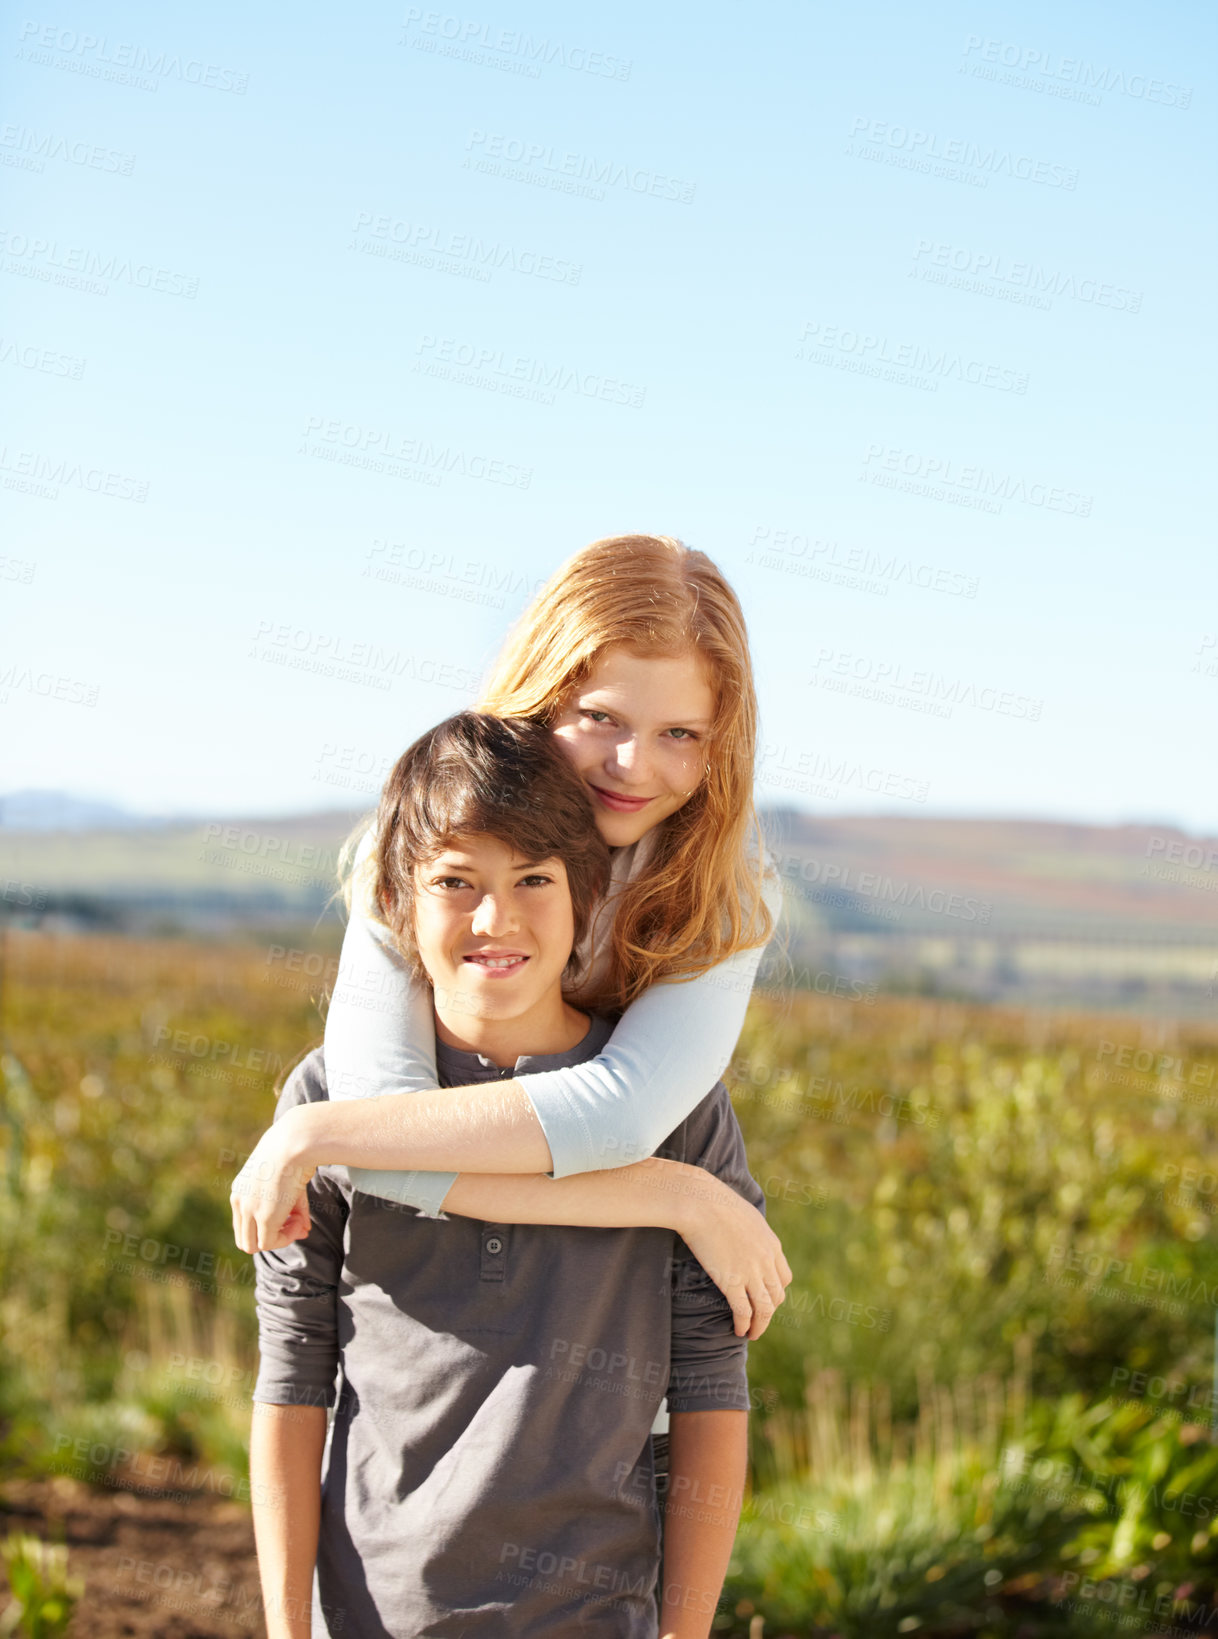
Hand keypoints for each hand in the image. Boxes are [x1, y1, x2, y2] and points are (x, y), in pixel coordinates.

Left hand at [231, 1107, 316, 1253]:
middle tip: (296, 1224)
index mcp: (240, 1189)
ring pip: (253, 1245)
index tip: (292, 1218)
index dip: (267, 1227)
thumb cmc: (295, 1151)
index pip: (245, 1221)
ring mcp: (249, 1210)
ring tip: (299, 1223)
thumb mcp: (289, 1180)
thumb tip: (304, 1230)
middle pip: (245, 1238)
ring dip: (279, 1239)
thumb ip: (294, 1207)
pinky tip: (300, 1222)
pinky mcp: (264, 1218)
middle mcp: (239, 1201)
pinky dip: (286, 1238)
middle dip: (271, 1237)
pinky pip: (269, 1243)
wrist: (294, 1142)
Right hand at [675, 1173, 791, 1340]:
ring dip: (760, 1326)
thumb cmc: (715, 1202)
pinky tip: (739, 1330)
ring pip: (764, 1309)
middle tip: (758, 1321)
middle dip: (768, 1312)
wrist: (700, 1202)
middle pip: (776, 1296)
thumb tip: (745, 1236)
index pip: (784, 1278)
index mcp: (772, 1245)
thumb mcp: (746, 1215)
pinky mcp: (732, 1281)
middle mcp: (766, 1261)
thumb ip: (752, 1231)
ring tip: (752, 1334)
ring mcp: (751, 1272)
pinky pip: (744, 1311)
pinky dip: (744, 1325)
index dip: (775, 1293)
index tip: (765, 1299)